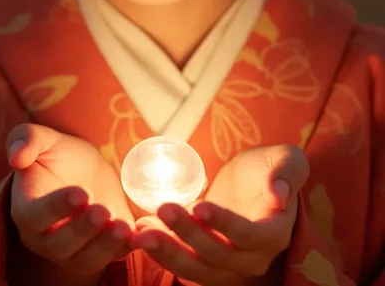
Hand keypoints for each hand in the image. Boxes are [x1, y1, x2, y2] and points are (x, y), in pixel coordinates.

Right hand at [7, 123, 134, 285]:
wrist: (86, 171)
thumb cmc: (59, 156)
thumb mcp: (43, 139)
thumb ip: (26, 139)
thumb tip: (16, 156)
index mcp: (28, 210)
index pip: (37, 216)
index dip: (57, 207)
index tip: (81, 192)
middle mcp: (47, 238)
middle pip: (61, 244)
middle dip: (84, 229)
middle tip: (104, 210)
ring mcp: (75, 250)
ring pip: (86, 258)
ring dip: (105, 245)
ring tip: (123, 226)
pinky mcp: (102, 251)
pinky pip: (113, 257)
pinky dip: (128, 249)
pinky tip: (143, 234)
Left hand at [134, 144, 308, 285]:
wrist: (253, 185)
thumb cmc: (270, 169)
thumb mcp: (286, 159)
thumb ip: (288, 172)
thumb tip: (280, 194)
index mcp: (275, 232)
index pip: (249, 236)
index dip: (224, 224)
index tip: (198, 205)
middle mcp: (253, 257)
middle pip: (218, 254)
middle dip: (187, 234)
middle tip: (162, 208)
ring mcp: (229, 266)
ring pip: (197, 268)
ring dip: (168, 252)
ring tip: (141, 231)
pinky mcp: (207, 265)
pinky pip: (184, 265)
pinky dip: (162, 252)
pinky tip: (141, 231)